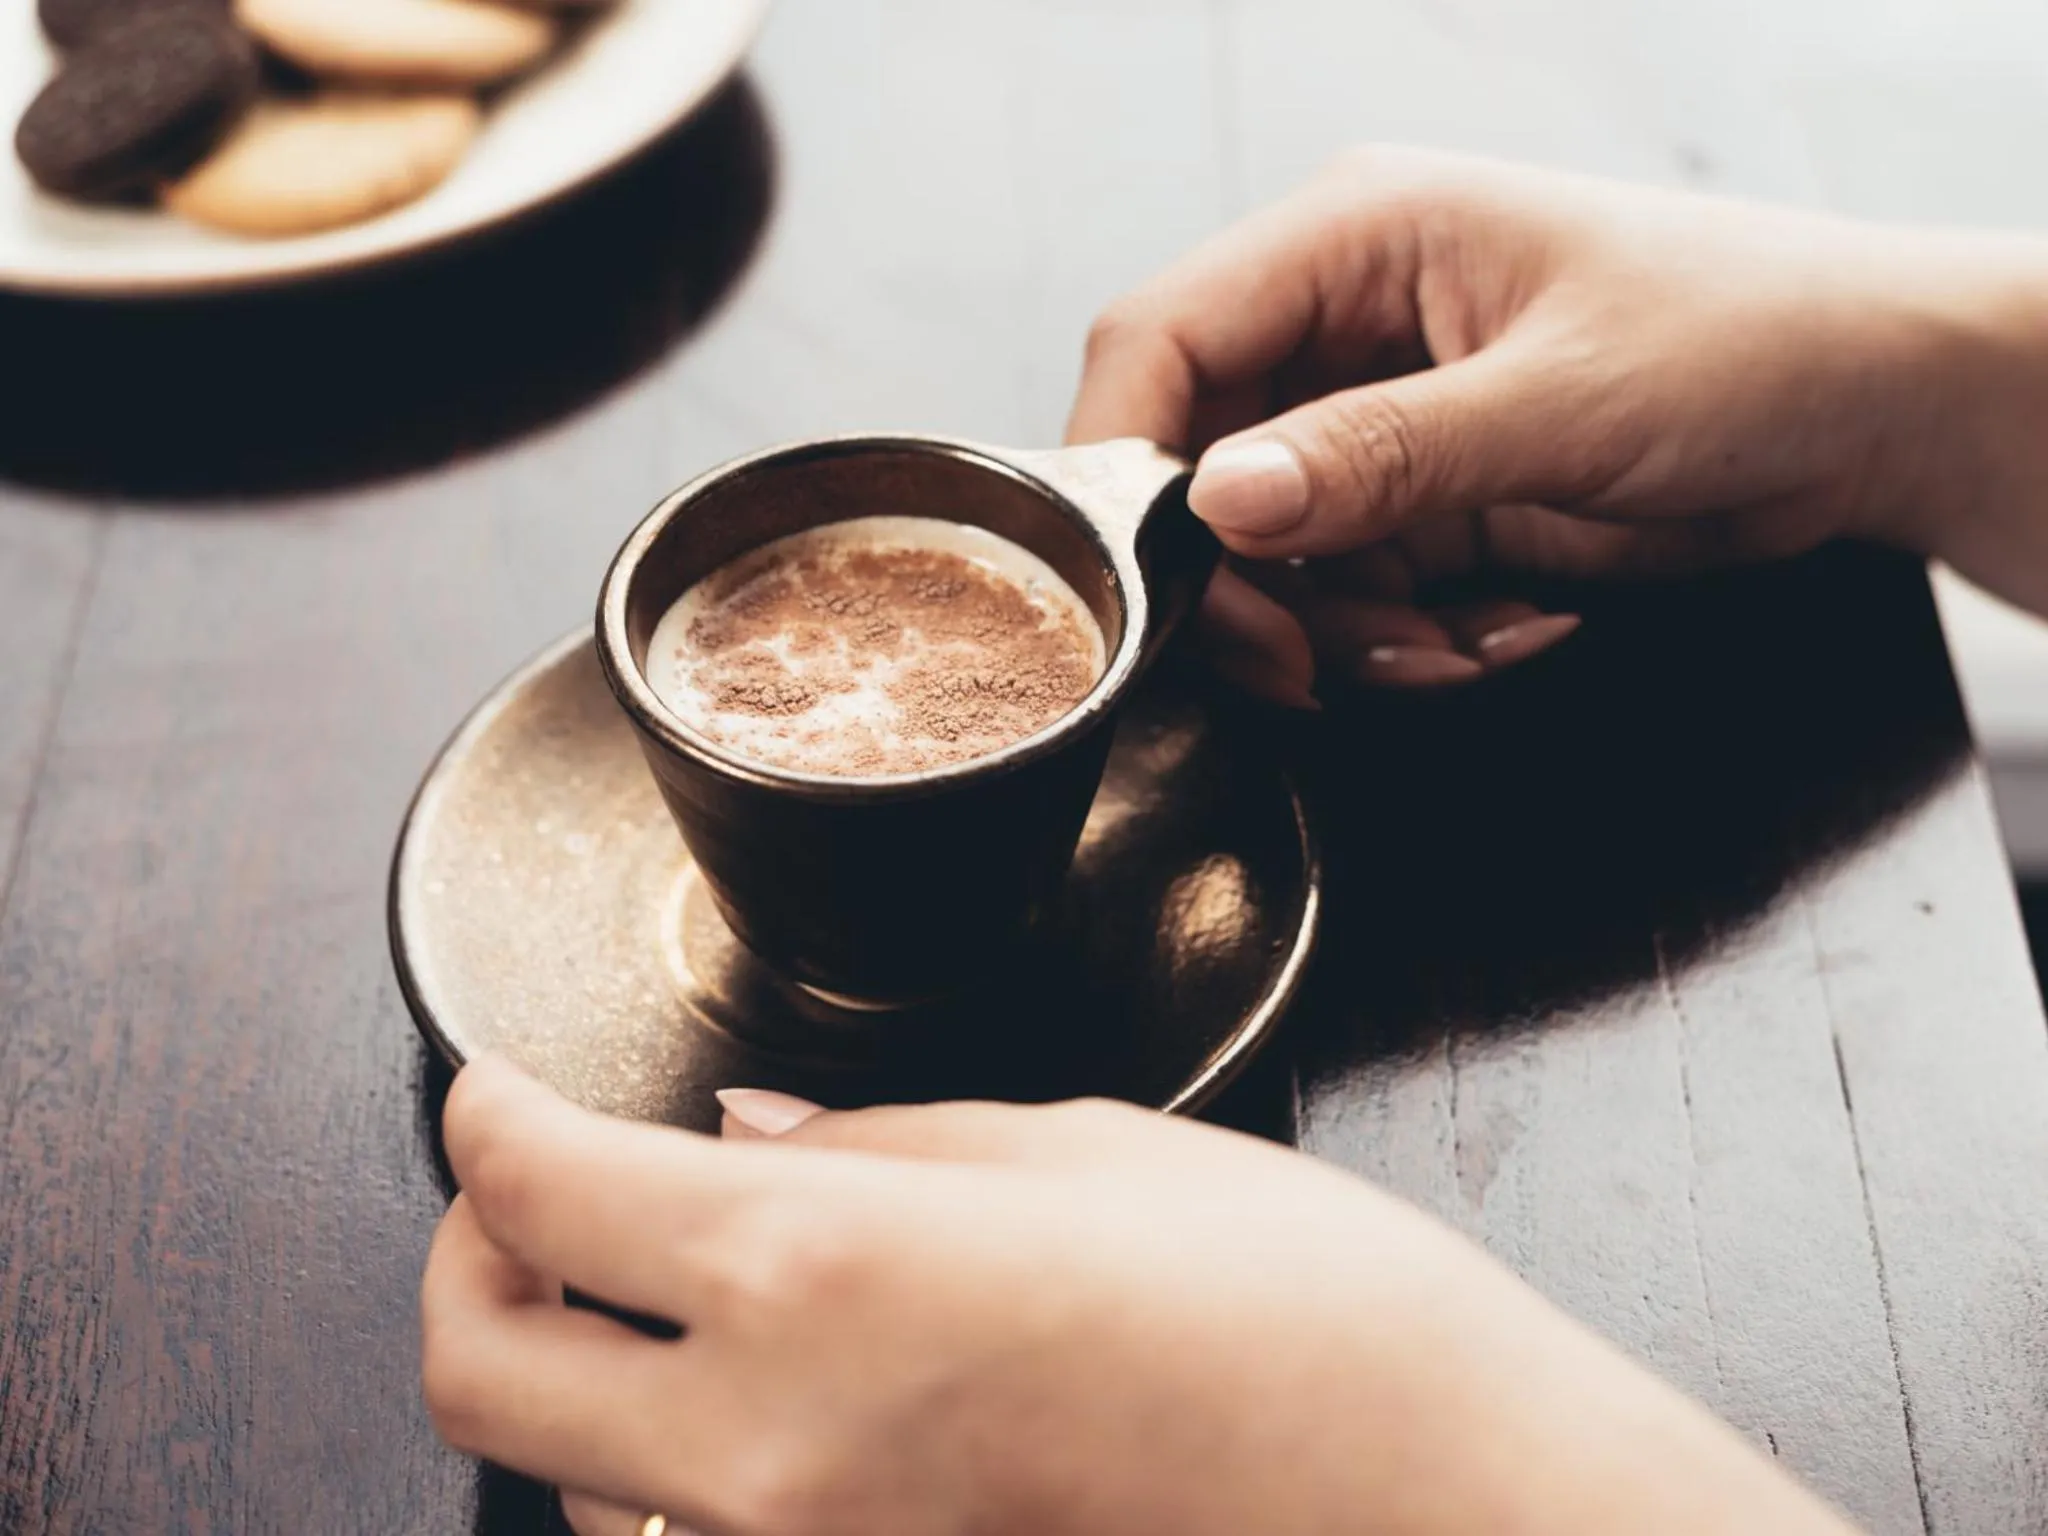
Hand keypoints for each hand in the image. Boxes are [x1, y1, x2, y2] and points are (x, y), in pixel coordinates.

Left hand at [422, 1058, 1851, 1535]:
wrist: (1440, 1504)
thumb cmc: (1297, 1310)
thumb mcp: (1080, 1151)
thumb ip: (875, 1143)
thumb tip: (744, 1132)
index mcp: (821, 1265)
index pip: (537, 1181)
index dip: (484, 1110)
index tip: (496, 1084)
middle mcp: (767, 1448)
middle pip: (472, 1365)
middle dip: (471, 1254)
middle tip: (531, 1193)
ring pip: (566, 1481)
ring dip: (574, 1375)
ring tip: (662, 1293)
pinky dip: (672, 1477)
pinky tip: (766, 1407)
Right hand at [1071, 146, 2047, 701]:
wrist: (1872, 411)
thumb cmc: (1752, 339)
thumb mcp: (1562, 401)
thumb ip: (1380, 455)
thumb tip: (1218, 501)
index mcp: (1357, 236)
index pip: (1162, 338)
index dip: (1125, 463)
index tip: (1142, 583)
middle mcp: (1344, 322)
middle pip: (1197, 469)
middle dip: (1251, 586)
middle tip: (1311, 662)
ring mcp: (1377, 419)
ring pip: (1267, 556)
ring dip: (1342, 631)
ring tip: (1455, 643)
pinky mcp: (1416, 497)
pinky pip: (1346, 595)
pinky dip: (1400, 641)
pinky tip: (1496, 629)